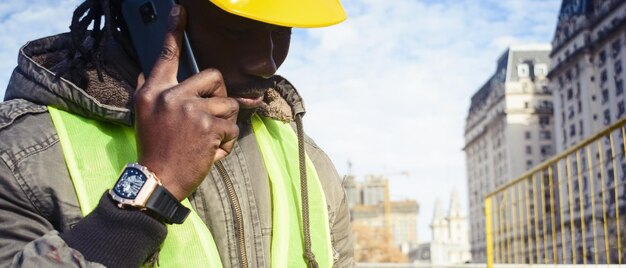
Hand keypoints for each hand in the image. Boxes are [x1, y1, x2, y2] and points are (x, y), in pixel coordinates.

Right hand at [134, 5, 238, 200]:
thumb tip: (148, 69)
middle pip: (214, 76)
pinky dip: (227, 142)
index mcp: (154, 92)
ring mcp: (191, 111)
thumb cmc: (154, 148)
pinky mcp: (208, 127)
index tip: (181, 9)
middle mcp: (171, 97)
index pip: (166, 57)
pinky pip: (232, 127)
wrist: (158, 180)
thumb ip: (149, 90)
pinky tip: (210, 152)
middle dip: (219, 96)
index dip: (174, 31)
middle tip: (210, 115)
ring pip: (229, 103)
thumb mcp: (144, 116)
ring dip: (225, 123)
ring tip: (208, 139)